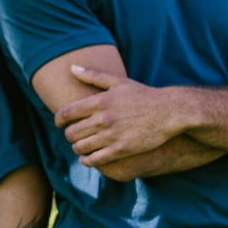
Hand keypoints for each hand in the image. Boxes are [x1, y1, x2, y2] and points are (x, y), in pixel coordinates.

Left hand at [56, 67, 185, 166]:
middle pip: (71, 133)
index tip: (59, 123)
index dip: (58, 120)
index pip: (66, 113)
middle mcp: (103, 119)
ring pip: (80, 147)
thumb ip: (93, 75)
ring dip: (77, 148)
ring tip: (81, 146)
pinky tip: (87, 158)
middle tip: (72, 135)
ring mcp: (111, 136)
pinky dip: (87, 160)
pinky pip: (94, 160)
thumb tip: (71, 67)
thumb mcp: (118, 82)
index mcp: (99, 101)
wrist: (169, 112)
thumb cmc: (143, 95)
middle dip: (68, 135)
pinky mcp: (121, 150)